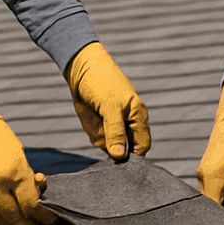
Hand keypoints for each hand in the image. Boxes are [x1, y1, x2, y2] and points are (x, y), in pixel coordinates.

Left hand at [65, 42, 151, 160]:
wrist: (81, 68)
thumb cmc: (102, 83)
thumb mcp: (110, 107)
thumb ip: (116, 133)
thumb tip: (120, 156)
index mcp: (138, 117)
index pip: (142, 146)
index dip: (133, 155)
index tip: (116, 153)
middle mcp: (128, 123)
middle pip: (121, 148)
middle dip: (109, 140)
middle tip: (101, 120)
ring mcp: (113, 124)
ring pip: (105, 143)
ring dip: (97, 131)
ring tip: (94, 112)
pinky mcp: (100, 123)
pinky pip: (95, 136)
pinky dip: (90, 128)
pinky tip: (89, 114)